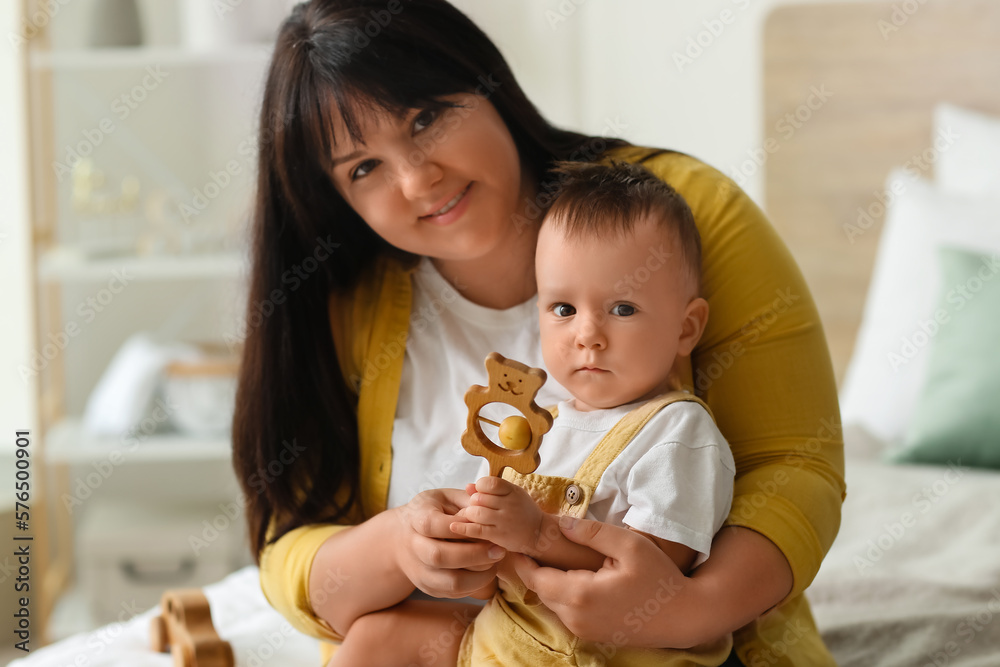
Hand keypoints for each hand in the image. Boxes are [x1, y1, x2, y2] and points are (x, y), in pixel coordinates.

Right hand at [392, 488, 505, 598]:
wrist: (403, 538)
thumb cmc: (432, 512)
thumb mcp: (445, 497)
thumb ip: (466, 500)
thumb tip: (487, 510)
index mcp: (417, 519)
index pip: (434, 525)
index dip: (461, 528)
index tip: (486, 527)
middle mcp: (414, 547)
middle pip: (440, 556)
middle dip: (475, 555)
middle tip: (499, 550)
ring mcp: (420, 571)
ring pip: (450, 582)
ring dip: (479, 575)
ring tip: (496, 562)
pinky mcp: (429, 588)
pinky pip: (455, 593)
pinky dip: (475, 584)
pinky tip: (486, 570)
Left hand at [449, 476, 544, 555]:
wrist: (539, 533)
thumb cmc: (522, 511)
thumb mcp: (511, 495)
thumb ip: (491, 489)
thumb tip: (468, 486)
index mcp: (512, 491)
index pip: (489, 483)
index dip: (480, 486)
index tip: (481, 492)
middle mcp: (509, 505)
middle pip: (479, 498)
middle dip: (473, 502)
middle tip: (476, 507)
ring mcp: (504, 521)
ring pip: (476, 513)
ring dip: (469, 514)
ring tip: (473, 517)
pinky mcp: (498, 536)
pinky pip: (476, 530)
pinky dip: (463, 528)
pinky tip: (454, 527)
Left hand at [510, 516, 698, 647]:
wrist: (684, 616)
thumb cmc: (660, 578)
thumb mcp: (629, 546)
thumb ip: (593, 533)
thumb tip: (561, 523)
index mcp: (581, 595)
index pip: (535, 578)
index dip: (522, 561)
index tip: (515, 543)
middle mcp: (577, 618)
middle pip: (540, 590)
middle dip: (533, 569)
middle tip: (529, 544)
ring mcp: (585, 630)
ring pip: (552, 603)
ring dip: (548, 582)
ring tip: (549, 556)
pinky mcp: (593, 635)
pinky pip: (566, 613)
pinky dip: (562, 594)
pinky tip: (573, 576)